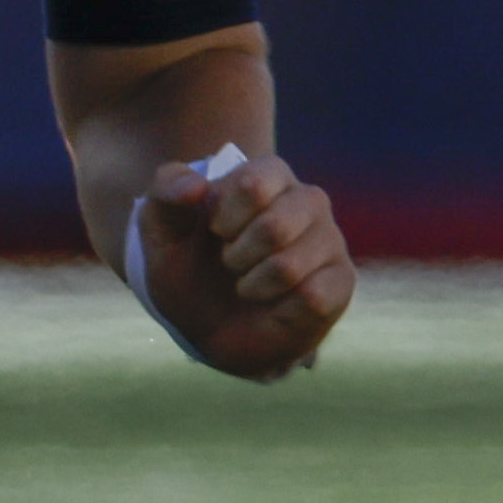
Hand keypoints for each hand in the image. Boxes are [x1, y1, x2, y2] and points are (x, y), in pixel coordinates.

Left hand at [135, 147, 353, 380]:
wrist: (209, 327)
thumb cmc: (188, 267)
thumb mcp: (160, 231)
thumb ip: (166, 194)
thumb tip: (196, 186)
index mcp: (267, 175)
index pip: (253, 182)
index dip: (224, 215)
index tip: (213, 230)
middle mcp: (307, 201)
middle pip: (275, 226)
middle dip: (235, 256)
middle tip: (229, 261)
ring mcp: (330, 240)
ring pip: (289, 267)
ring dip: (252, 285)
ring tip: (247, 284)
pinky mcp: (341, 281)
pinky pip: (312, 298)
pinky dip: (277, 310)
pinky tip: (274, 305)